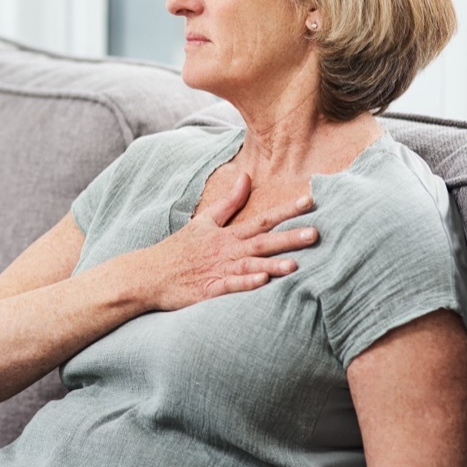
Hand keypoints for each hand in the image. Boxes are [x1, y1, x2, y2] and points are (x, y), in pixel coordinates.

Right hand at [133, 172, 317, 310]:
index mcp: (228, 234)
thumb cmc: (179, 248)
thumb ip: (229, 201)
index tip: (310, 200)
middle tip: (316, 233)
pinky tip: (262, 281)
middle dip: (289, 238)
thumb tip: (246, 177)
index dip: (286, 211)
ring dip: (272, 264)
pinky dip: (246, 283)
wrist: (150, 273)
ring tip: (296, 264)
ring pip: (250, 265)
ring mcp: (219, 270)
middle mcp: (227, 251)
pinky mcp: (209, 290)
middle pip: (262, 242)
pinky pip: (231, 286)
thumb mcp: (204, 220)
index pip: (262, 219)